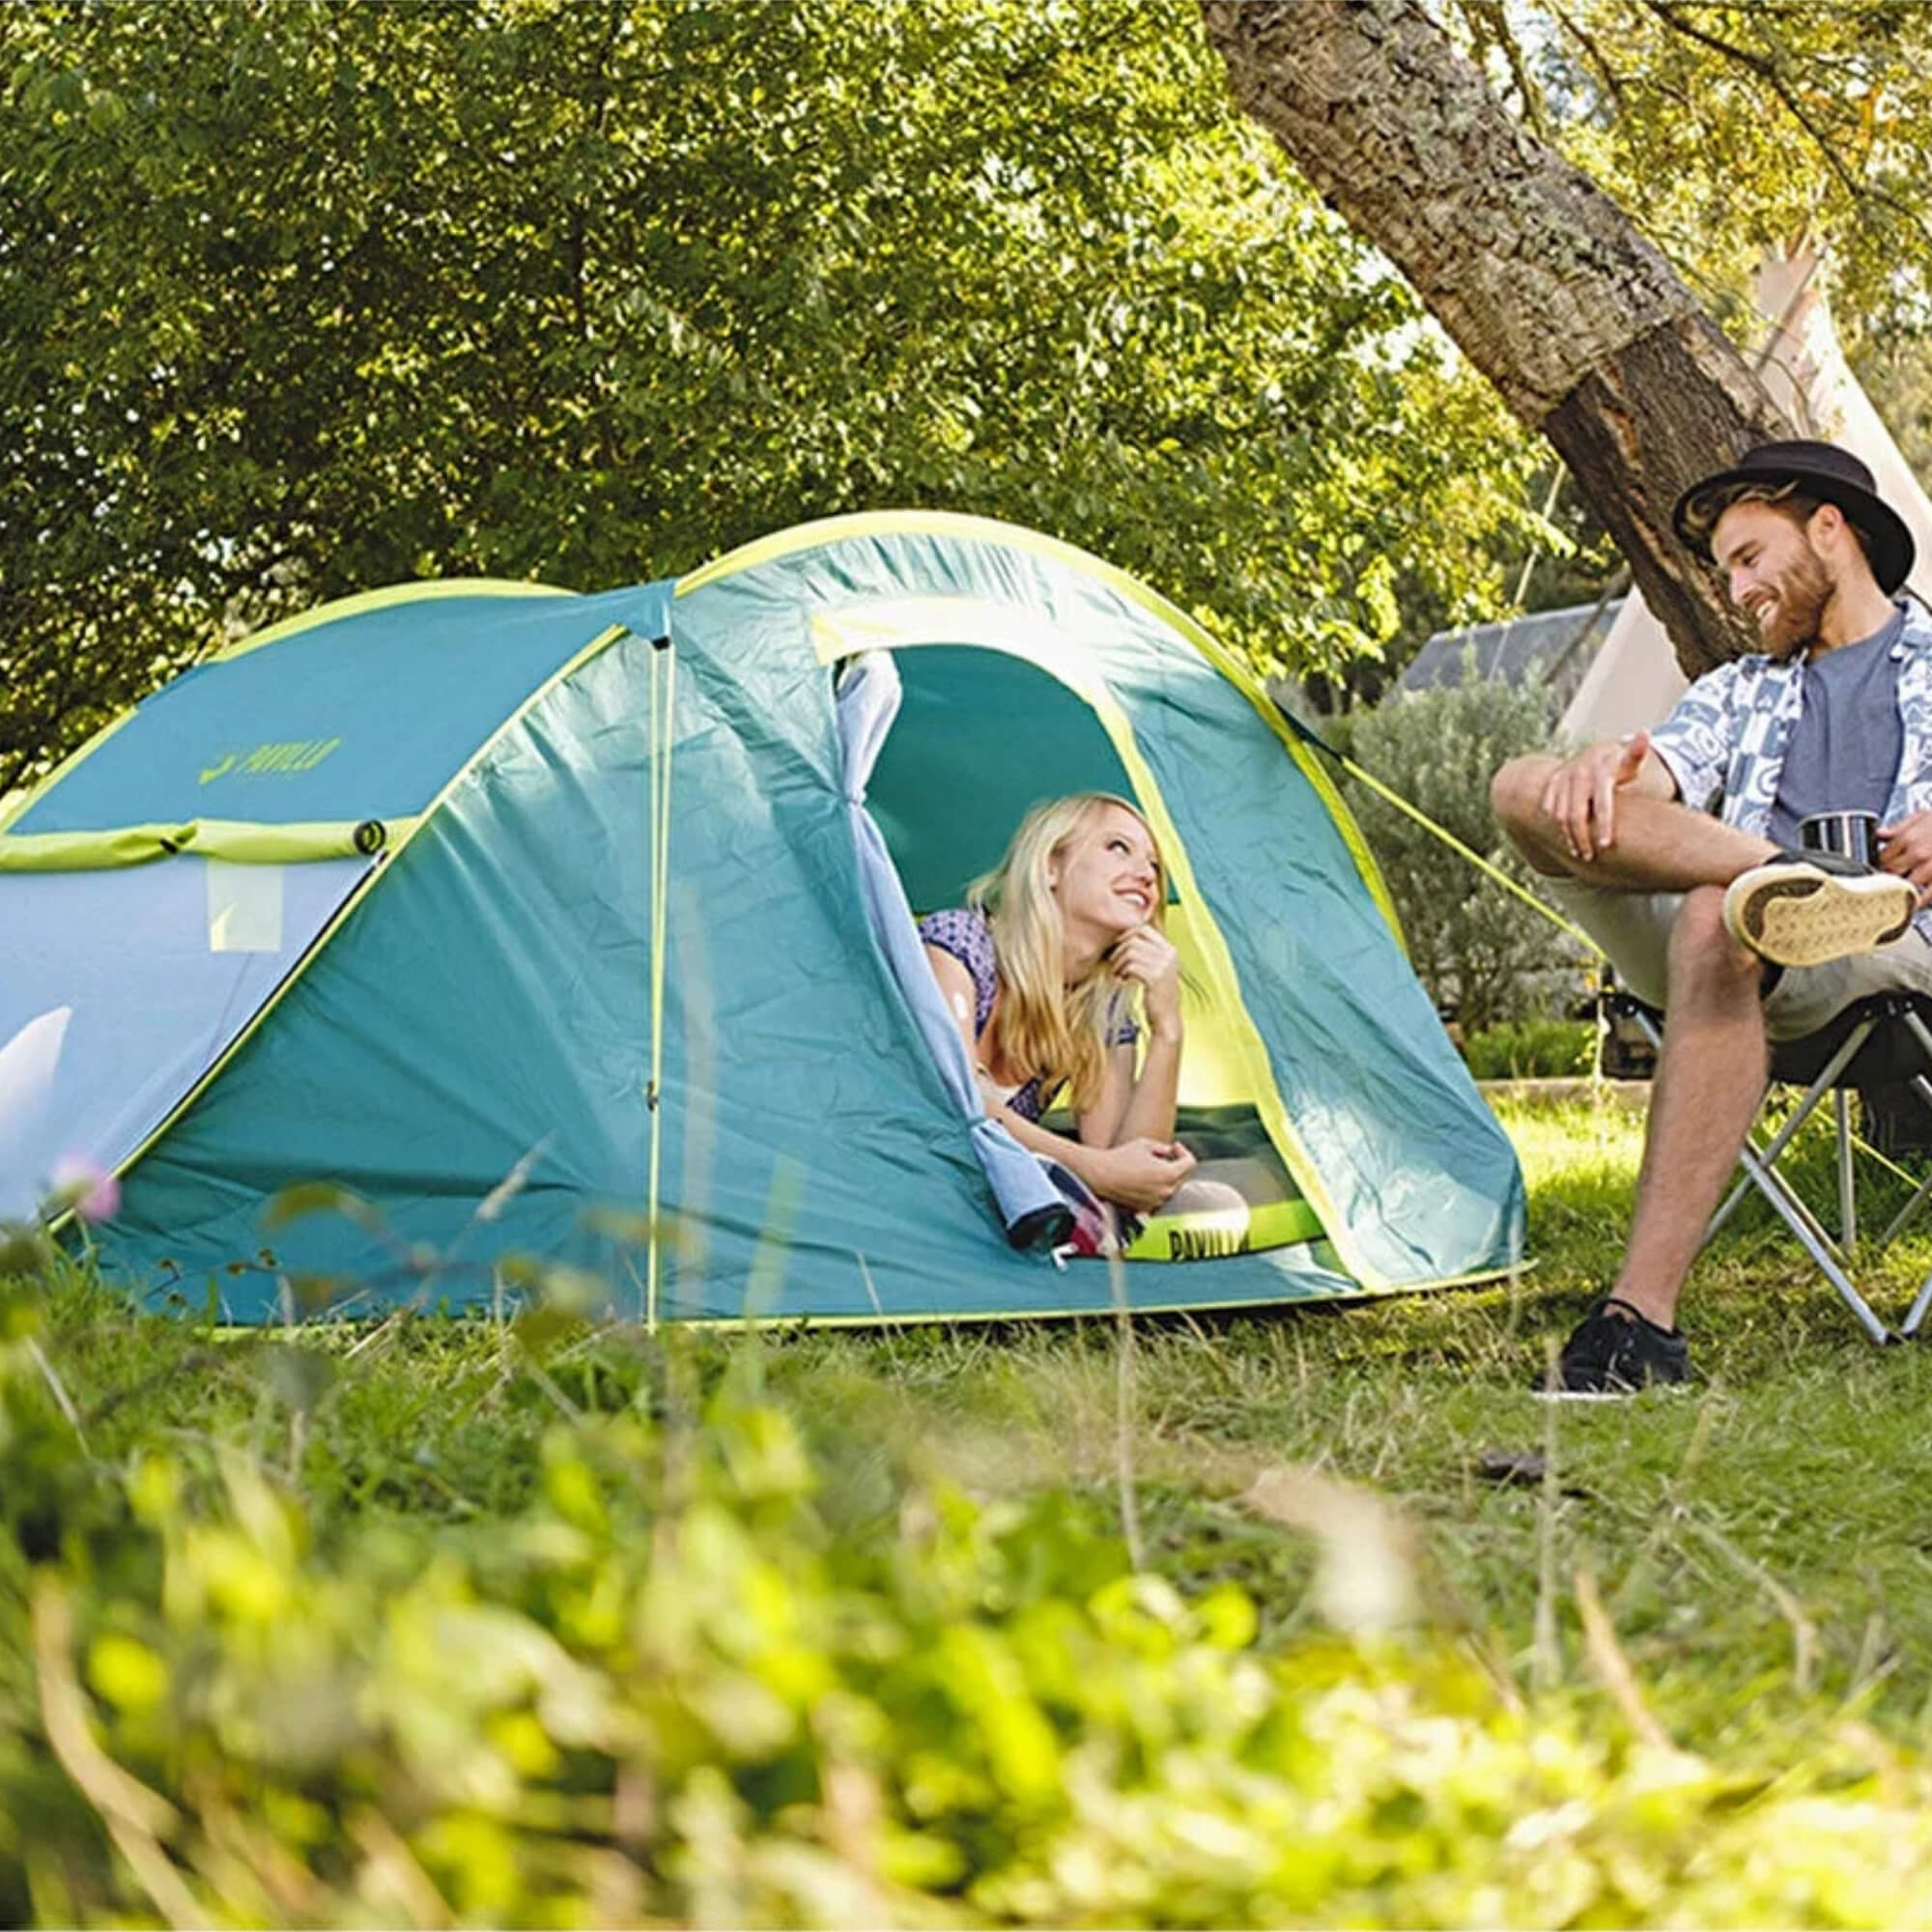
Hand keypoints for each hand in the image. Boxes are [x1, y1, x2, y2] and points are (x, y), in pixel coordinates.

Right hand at [1087, 1137, 1195, 1212]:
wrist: (1100, 1176)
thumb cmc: (1120, 1158)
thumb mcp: (1145, 1144)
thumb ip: (1163, 1148)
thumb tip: (1170, 1152)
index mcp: (1169, 1174)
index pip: (1190, 1163)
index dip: (1184, 1151)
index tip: (1174, 1146)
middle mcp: (1166, 1192)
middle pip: (1184, 1177)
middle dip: (1177, 1164)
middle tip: (1164, 1154)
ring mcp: (1157, 1202)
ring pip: (1172, 1188)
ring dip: (1167, 1177)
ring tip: (1150, 1166)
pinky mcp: (1146, 1209)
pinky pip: (1160, 1197)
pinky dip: (1157, 1188)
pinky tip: (1145, 1178)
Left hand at [1109, 924, 1182, 1036]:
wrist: (1166, 1018)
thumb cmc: (1157, 994)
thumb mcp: (1156, 969)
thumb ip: (1146, 953)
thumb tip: (1122, 938)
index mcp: (1170, 949)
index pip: (1144, 928)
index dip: (1127, 934)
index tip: (1118, 946)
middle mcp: (1169, 954)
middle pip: (1134, 939)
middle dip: (1119, 950)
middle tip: (1113, 963)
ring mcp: (1164, 965)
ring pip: (1130, 952)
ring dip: (1118, 963)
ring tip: (1117, 974)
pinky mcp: (1155, 978)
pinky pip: (1131, 966)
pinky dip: (1122, 972)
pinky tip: (1121, 980)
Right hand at [1538, 731, 1650, 863]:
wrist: (1594, 753)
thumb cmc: (1618, 765)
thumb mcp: (1629, 761)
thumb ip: (1637, 752)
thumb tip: (1645, 732)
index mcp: (1600, 771)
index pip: (1601, 804)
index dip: (1603, 825)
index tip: (1605, 844)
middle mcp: (1578, 773)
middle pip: (1576, 814)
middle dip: (1582, 838)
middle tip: (1589, 857)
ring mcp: (1563, 778)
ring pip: (1559, 814)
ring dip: (1567, 835)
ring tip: (1578, 852)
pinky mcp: (1552, 783)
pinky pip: (1549, 808)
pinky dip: (1555, 824)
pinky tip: (1565, 839)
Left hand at [1878, 810, 1931, 901]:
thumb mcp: (1922, 816)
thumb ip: (1898, 827)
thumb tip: (1879, 835)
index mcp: (1908, 839)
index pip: (1882, 858)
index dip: (1881, 864)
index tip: (1882, 867)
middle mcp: (1917, 855)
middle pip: (1891, 875)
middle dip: (1888, 879)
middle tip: (1889, 881)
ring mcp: (1931, 868)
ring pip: (1907, 888)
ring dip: (1902, 891)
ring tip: (1901, 894)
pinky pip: (1928, 897)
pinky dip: (1922, 901)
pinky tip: (1917, 903)